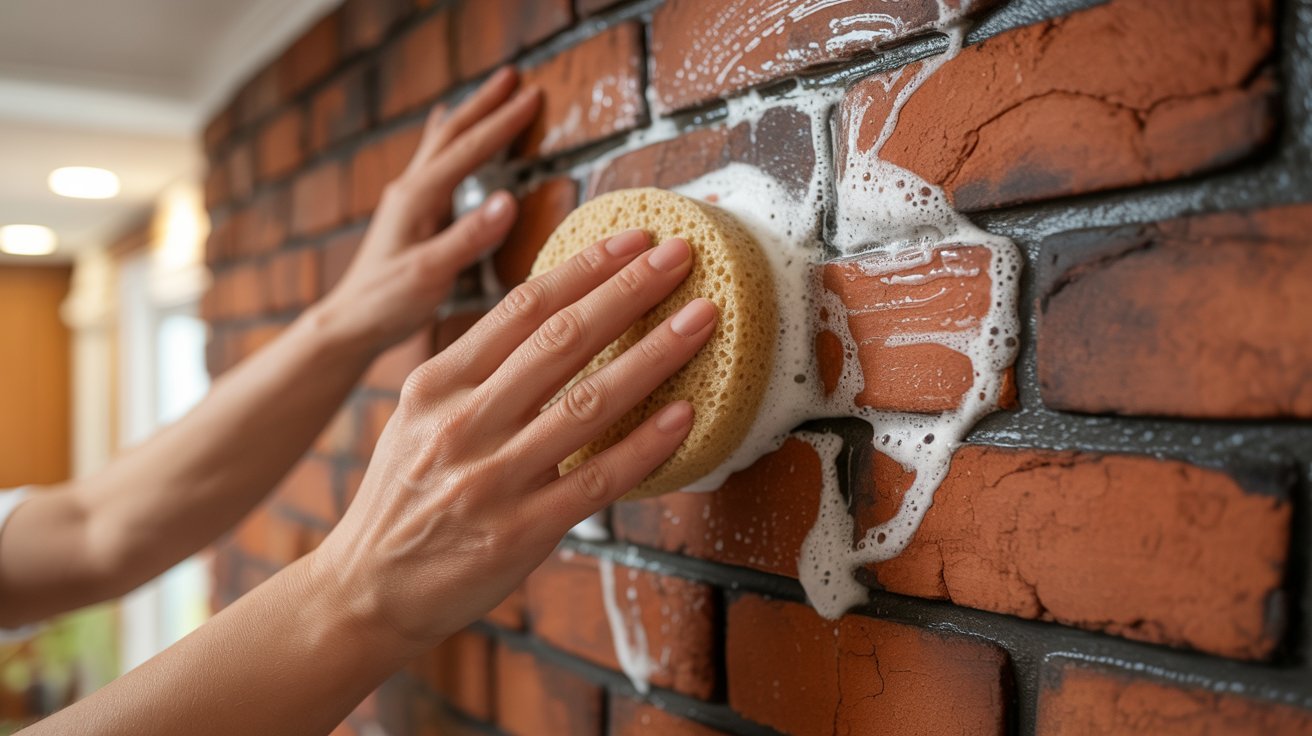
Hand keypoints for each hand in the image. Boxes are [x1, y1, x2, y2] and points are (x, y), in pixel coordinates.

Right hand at [310, 232, 717, 650]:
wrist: (365, 589)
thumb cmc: (404, 496)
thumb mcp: (419, 417)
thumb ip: (477, 370)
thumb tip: (553, 317)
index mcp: (438, 383)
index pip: (522, 307)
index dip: (586, 267)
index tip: (634, 239)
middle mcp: (464, 423)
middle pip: (561, 340)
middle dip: (629, 290)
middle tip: (682, 255)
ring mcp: (493, 479)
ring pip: (588, 402)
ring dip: (654, 355)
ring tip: (702, 319)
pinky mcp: (522, 531)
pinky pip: (598, 480)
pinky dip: (645, 444)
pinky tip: (683, 414)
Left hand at [311, 67, 540, 356]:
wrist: (349, 324)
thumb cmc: (386, 303)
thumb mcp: (431, 274)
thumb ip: (469, 237)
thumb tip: (508, 200)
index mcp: (417, 198)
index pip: (467, 149)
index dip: (502, 123)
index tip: (533, 96)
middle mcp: (410, 190)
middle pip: (451, 133)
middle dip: (485, 104)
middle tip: (516, 77)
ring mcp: (408, 200)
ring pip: (442, 143)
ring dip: (470, 116)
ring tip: (492, 93)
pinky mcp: (410, 215)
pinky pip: (434, 163)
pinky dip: (447, 138)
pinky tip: (446, 131)